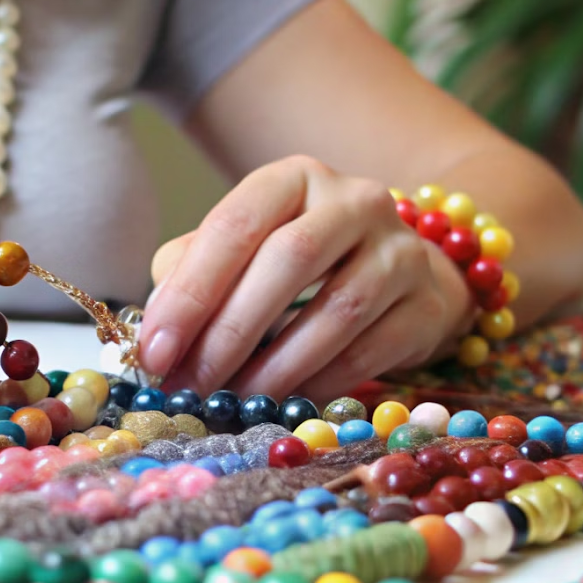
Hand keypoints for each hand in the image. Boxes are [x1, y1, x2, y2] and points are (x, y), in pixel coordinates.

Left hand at [138, 155, 472, 399]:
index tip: (156, 351)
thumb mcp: (243, 250)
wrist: (403, 271)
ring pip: (335, 311)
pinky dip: (320, 383)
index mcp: (293, 179)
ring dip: (275, 367)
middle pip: (288, 261)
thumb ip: (193, 272)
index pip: (235, 225)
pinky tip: (285, 402)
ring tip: (234, 401)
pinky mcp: (428, 302)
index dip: (190, 291)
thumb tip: (155, 331)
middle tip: (191, 386)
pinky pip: (370, 350)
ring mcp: (401, 249)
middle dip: (229, 333)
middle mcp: (354, 200)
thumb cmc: (303, 264)